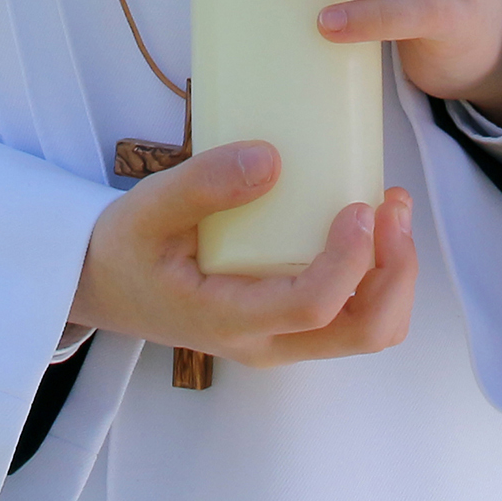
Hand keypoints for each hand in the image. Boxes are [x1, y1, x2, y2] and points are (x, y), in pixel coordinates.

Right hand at [66, 144, 416, 367]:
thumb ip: (203, 184)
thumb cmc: (126, 249)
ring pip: (370, 327)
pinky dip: (378, 272)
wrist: (105, 286)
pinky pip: (354, 311)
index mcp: (231, 321)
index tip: (359, 206)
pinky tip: (367, 222)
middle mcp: (268, 342)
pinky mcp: (291, 322)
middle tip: (391, 205)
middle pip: (364, 331)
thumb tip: (272, 158)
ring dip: (394, 272)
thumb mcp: (147, 209)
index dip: (350, 261)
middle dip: (396, 270)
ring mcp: (284, 338)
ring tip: (388, 208)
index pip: (312, 308)